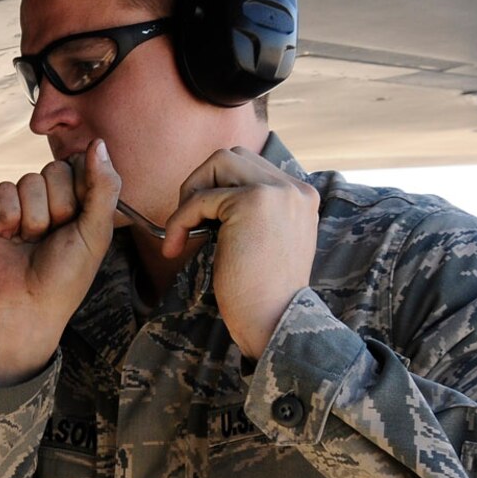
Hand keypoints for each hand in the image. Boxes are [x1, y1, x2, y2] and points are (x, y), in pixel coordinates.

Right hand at [0, 140, 121, 384]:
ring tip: (32, 242)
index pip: (81, 164)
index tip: (81, 216)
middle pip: (56, 169)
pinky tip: (9, 238)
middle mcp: (48, 199)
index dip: (83, 187)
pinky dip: (10, 217)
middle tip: (55, 235)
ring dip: (35, 218)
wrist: (25, 307)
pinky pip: (4, 190)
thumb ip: (103, 186)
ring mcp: (18, 203)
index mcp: (77, 202)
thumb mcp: (96, 232)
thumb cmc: (65, 277)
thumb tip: (98, 142)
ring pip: (30, 180)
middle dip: (60, 206)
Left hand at [162, 146, 319, 359]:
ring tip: (184, 230)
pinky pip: (200, 198)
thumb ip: (252, 211)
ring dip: (192, 193)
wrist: (274, 321)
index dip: (218, 187)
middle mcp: (294, 188)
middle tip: (190, 222)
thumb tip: (208, 192)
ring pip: (217, 162)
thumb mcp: (265, 240)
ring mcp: (276, 192)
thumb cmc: (262, 292)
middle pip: (232, 156)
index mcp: (301, 196)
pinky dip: (180, 220)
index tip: (204, 222)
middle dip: (202, 183)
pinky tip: (175, 247)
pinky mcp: (251, 202)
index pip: (250, 167)